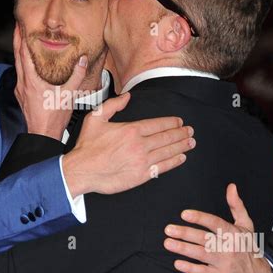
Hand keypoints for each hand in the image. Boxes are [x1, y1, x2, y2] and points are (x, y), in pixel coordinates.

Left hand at [13, 24, 87, 138]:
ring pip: (17, 66)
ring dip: (19, 53)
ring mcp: (20, 90)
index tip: (21, 26)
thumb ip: (76, 75)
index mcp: (32, 81)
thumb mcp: (69, 95)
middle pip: (17, 57)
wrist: (43, 135)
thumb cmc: (54, 118)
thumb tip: (82, 60)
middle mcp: (22, 83)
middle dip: (17, 41)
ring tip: (23, 42)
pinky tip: (29, 65)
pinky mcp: (21, 95)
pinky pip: (20, 75)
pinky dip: (22, 65)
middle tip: (18, 28)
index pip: (23, 54)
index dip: (21, 38)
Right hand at [62, 95, 194, 195]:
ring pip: (168, 151)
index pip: (158, 124)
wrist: (81, 171)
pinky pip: (162, 167)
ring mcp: (142, 161)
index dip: (172, 122)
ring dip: (182, 146)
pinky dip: (174, 162)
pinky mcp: (141, 176)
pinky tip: (181, 158)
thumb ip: (113, 105)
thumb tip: (127, 97)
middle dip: (181, 133)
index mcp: (131, 130)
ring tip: (190, 142)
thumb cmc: (87, 146)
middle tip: (190, 131)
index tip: (179, 122)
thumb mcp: (96, 118)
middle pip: (167, 137)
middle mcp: (140, 145)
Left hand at [163, 183, 272, 272]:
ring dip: (183, 249)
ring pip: (200, 254)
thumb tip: (231, 186)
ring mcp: (223, 262)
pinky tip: (177, 263)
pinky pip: (202, 272)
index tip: (184, 214)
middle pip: (204, 238)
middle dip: (185, 233)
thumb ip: (236, 205)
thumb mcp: (246, 225)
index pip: (215, 223)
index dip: (200, 218)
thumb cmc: (247, 247)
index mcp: (233, 233)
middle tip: (168, 229)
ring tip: (168, 243)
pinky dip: (190, 268)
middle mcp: (228, 247)